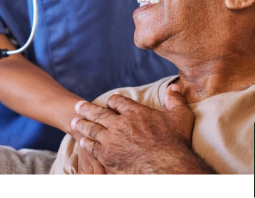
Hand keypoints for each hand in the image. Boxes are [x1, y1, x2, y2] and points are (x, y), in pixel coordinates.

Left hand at [72, 85, 213, 174]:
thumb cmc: (175, 143)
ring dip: (82, 124)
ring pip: (92, 129)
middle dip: (87, 109)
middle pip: (99, 113)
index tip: (109, 103)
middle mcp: (120, 123)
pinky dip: (86, 143)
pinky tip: (82, 142)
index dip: (112, 102)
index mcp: (134, 112)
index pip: (117, 101)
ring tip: (74, 122)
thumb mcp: (180, 117)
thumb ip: (175, 100)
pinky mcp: (107, 156)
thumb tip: (175, 86)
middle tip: (78, 106)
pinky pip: (92, 147)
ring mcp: (111, 140)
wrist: (167, 168)